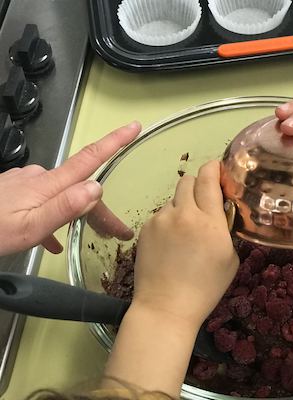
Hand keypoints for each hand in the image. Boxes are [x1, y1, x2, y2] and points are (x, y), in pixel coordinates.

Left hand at [0, 122, 139, 256]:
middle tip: (117, 233)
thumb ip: (63, 208)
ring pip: (61, 195)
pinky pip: (41, 202)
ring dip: (76, 213)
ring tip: (83, 238)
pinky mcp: (11, 192)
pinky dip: (51, 216)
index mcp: (47, 185)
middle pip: (80, 186)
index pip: (88, 159)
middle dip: (100, 208)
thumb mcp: (29, 228)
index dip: (114, 142)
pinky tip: (48, 238)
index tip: (134, 126)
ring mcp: (24, 183)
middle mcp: (38, 178)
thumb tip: (96, 187)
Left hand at [104, 161, 238, 395]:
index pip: (209, 178)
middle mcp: (184, 214)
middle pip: (188, 180)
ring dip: (183, 205)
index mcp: (209, 222)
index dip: (214, 167)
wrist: (165, 307)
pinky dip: (169, 220)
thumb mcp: (230, 258)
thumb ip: (226, 228)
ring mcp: (161, 220)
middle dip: (198, 185)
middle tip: (205, 201)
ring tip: (186, 229)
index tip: (218, 169)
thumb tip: (222, 211)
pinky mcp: (145, 228)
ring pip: (174, 198)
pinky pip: (161, 213)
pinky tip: (171, 242)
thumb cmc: (205, 288)